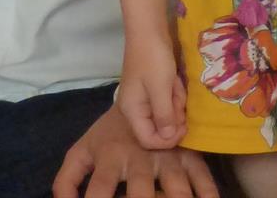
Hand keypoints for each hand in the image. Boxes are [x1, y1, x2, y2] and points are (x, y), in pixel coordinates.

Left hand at [53, 104, 218, 197]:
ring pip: (177, 187)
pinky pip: (203, 176)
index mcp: (111, 156)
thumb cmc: (109, 133)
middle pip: (141, 190)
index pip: (99, 186)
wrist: (141, 88)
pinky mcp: (188, 153)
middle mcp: (139, 157)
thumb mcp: (83, 150)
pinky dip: (208, 193)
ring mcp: (166, 155)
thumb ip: (67, 178)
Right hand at [118, 37, 186, 149]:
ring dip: (175, 101)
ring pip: (165, 113)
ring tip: (176, 84)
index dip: (168, 139)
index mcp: (132, 111)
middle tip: (179, 97)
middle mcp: (135, 108)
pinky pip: (166, 99)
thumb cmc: (153, 59)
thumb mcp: (161, 89)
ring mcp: (144, 97)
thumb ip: (165, 116)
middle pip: (158, 127)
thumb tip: (168, 137)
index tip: (184, 126)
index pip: (148, 140)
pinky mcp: (152, 87)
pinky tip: (174, 79)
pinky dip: (173, 92)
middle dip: (173, 115)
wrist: (148, 29)